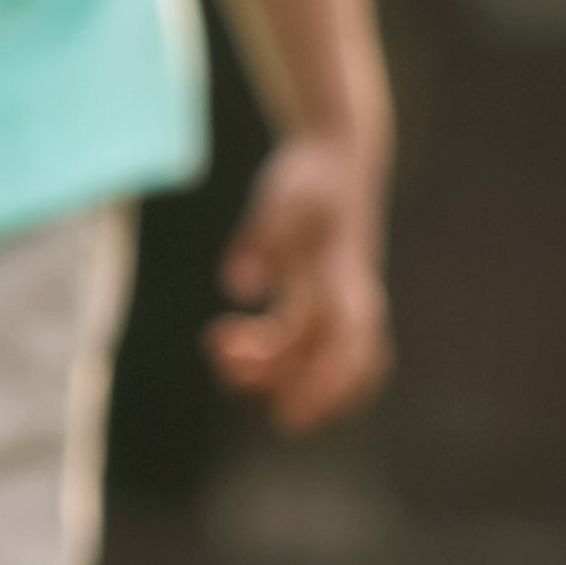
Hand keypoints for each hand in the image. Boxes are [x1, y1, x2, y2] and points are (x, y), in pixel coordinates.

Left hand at [205, 127, 388, 432]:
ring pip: (304, 352)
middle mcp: (342, 296)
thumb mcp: (285, 198)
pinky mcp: (309, 291)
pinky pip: (292, 339)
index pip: (347, 343)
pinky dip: (262, 350)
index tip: (294, 412)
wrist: (335, 152)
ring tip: (218, 350)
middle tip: (253, 397)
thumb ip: (262, 238)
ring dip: (267, 366)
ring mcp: (328, 297)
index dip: (326, 383)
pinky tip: (225, 336)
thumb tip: (239, 286)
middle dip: (300, 389)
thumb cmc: (313, 176)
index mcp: (345, 278)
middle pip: (329, 360)